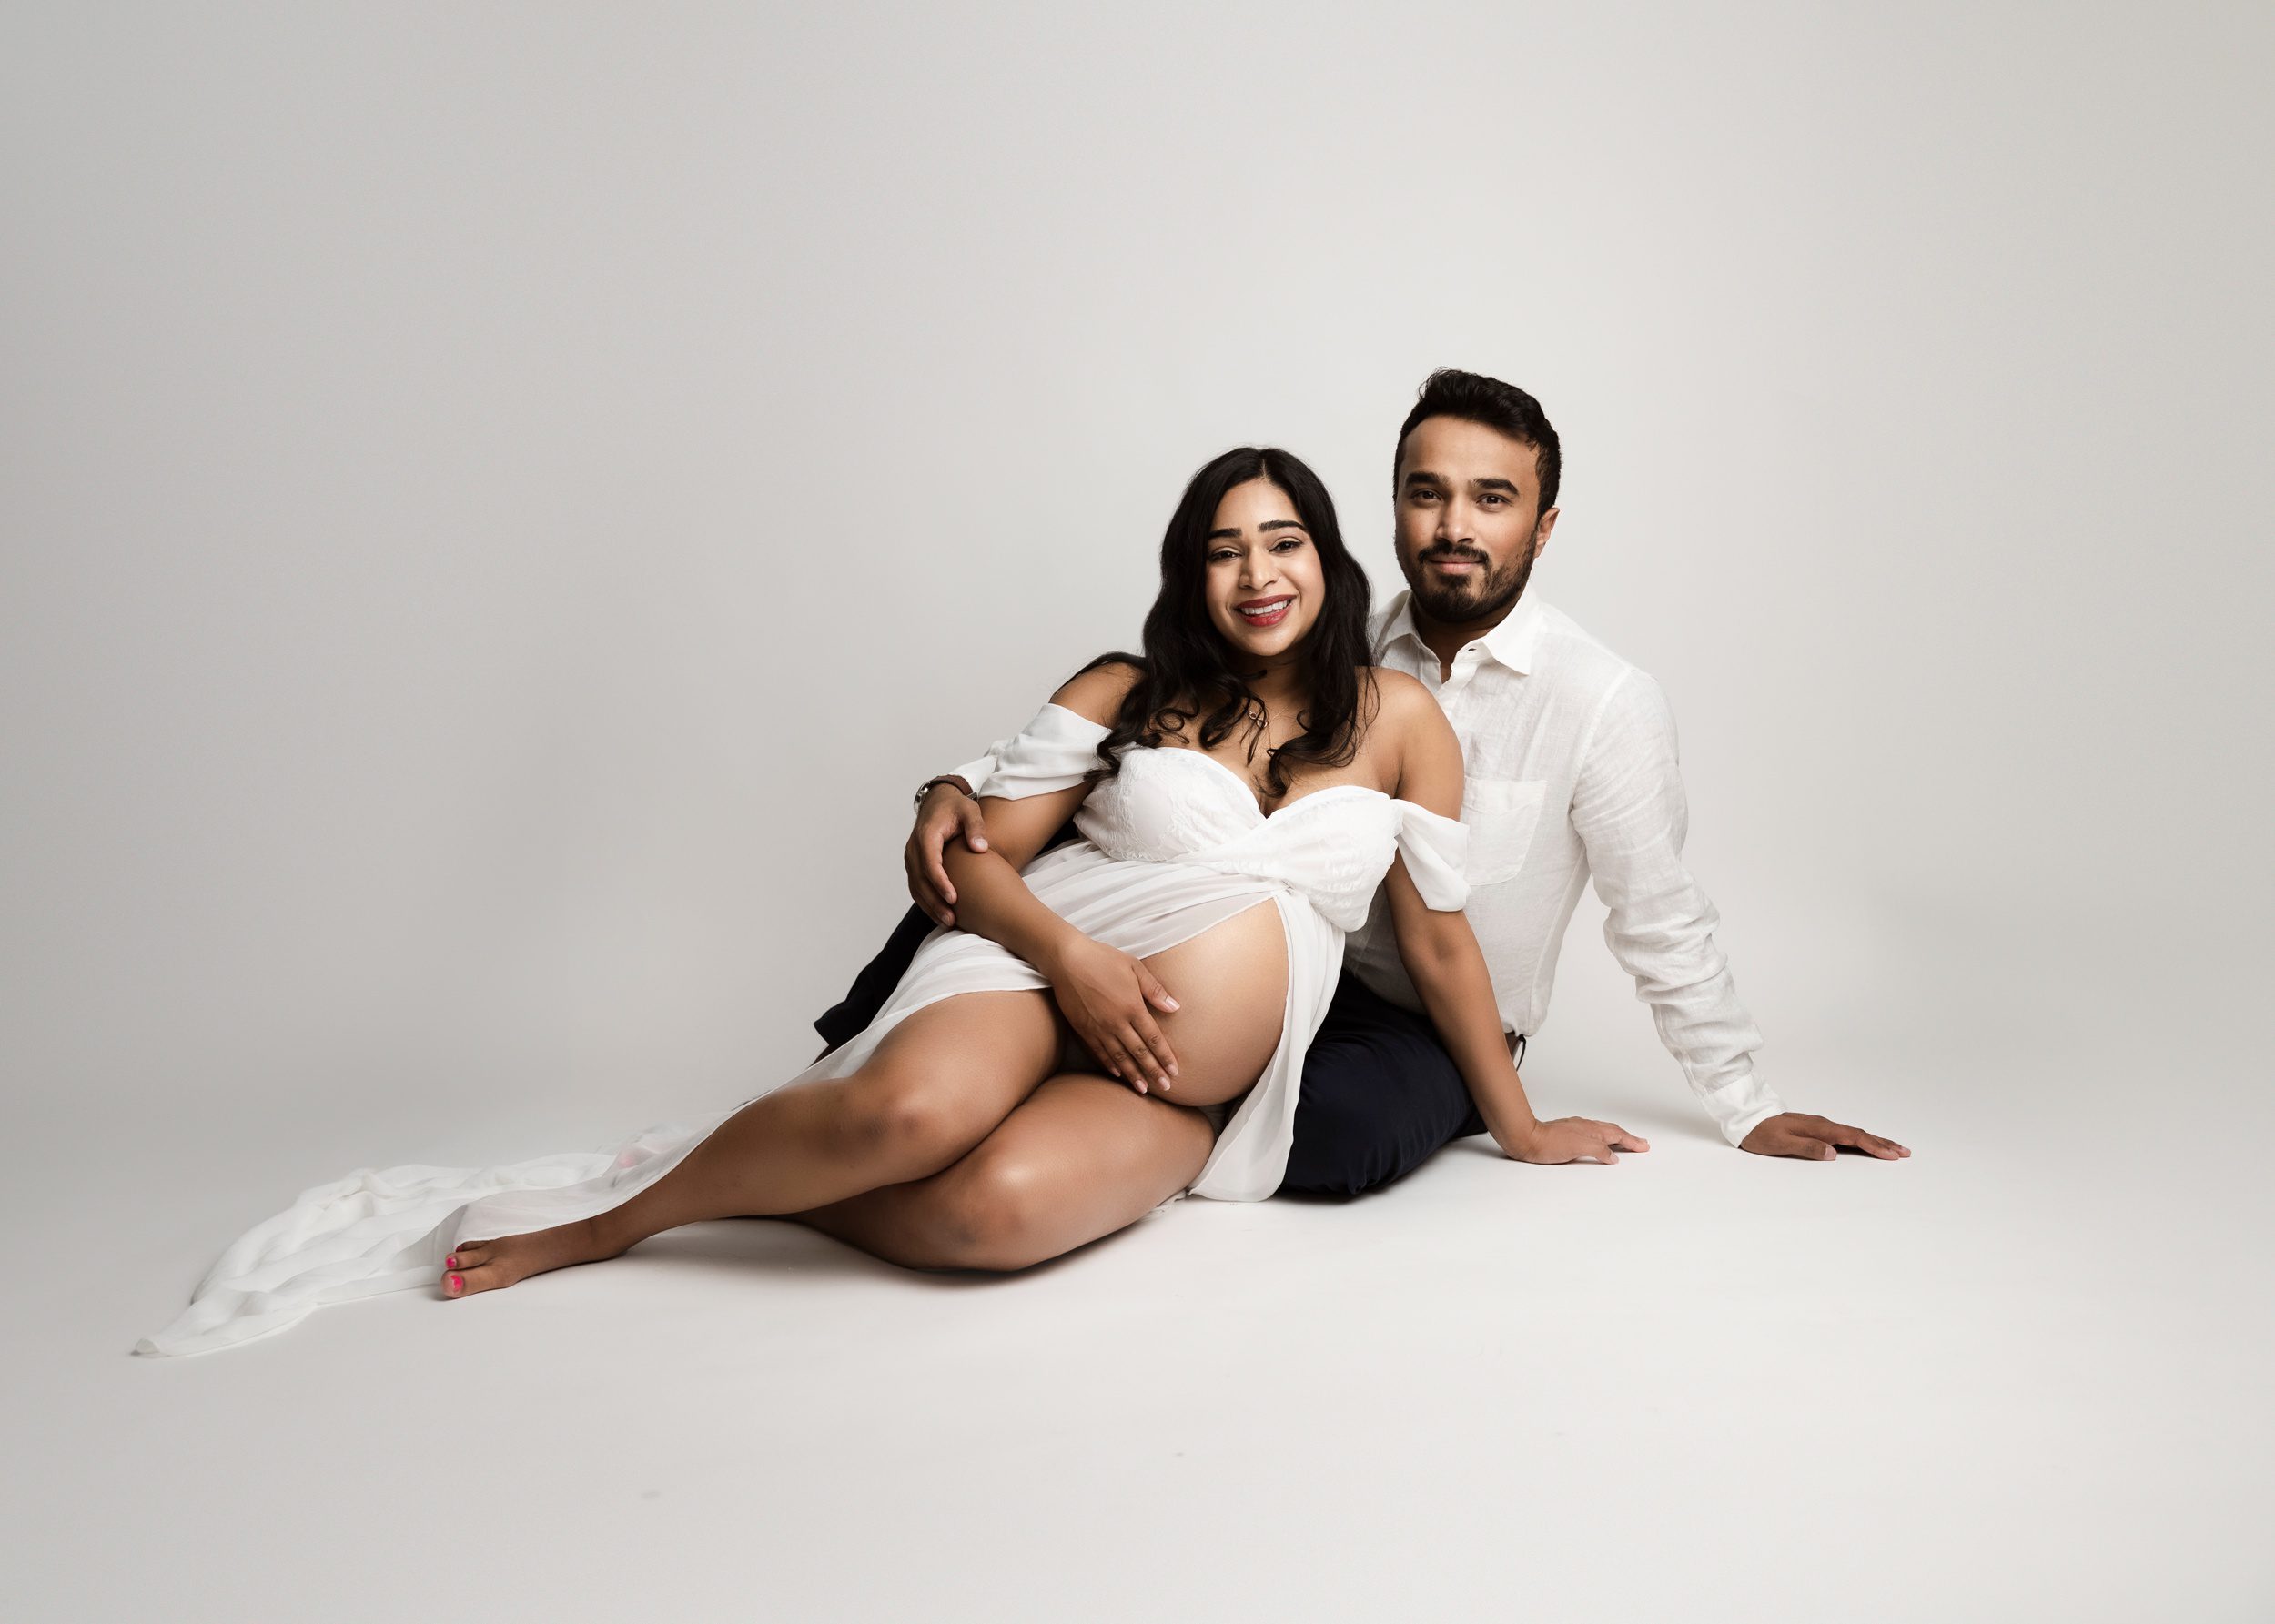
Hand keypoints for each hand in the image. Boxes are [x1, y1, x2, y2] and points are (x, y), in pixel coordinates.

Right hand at [905, 779, 986, 927]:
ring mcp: (911, 857)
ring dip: (930, 906)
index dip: (940, 882)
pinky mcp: (914, 864)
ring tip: (948, 922)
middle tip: (952, 919)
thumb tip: (980, 848)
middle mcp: (914, 848)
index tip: (953, 898)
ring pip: (916, 887)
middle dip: (935, 901)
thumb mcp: (970, 811)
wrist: (939, 801)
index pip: (930, 863)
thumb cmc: (956, 807)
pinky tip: (940, 915)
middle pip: (920, 880)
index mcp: (927, 835)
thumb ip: (976, 827)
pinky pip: (916, 886)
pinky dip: (926, 902)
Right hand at [1045, 937, 1180, 1093]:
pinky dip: (1109, 1064)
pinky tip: (1117, 1073)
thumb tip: (1175, 1007)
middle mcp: (1117, 1022)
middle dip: (1153, 1071)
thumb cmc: (1103, 958)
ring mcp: (1098, 1028)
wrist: (1067, 959)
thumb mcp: (1135, 967)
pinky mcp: (1083, 1029)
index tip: (1174, 1071)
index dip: (1165, 1056)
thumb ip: (1155, 990)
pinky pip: (1099, 1052)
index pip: (1153, 1039)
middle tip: (1165, 1086)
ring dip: (1132, 1074)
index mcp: (1132, 1007)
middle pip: (1139, 1053)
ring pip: (1119, 1057)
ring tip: (1142, 1088)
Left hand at [1502, 1116, 1649, 1164]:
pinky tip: (1599, 1142)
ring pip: (1603, 1132)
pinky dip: (1603, 1139)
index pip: (1617, 1136)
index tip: (1643, 1146)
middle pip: (1613, 1131)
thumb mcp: (1579, 1147)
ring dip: (1617, 1137)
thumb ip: (1599, 1150)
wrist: (1526, 1139)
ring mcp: (1576, 1130)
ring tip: (1626, 1142)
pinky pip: (1593, 1135)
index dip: (1632, 1142)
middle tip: (1641, 1143)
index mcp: (1591, 1130)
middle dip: (1628, 1138)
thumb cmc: (1548, 1144)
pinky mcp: (1568, 1135)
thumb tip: (1613, 1156)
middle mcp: (1585, 1127)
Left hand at [1740, 1112, 1908, 1160]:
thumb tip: (1833, 1153)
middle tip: (1905, 1152)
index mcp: (1818, 1128)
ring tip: (1892, 1148)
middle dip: (1883, 1143)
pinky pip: (1844, 1134)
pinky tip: (1864, 1144)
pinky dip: (1860, 1139)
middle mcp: (1822, 1125)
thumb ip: (1807, 1148)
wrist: (1746, 1118)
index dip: (1874, 1147)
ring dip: (1874, 1141)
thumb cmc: (1760, 1133)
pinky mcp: (1815, 1129)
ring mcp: (1819, 1126)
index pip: (1852, 1138)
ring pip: (1853, 1133)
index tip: (1892, 1155)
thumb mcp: (1780, 1144)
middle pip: (1859, 1134)